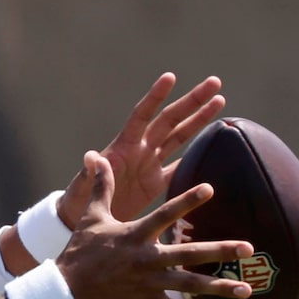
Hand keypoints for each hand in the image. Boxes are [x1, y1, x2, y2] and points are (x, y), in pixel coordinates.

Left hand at [55, 73, 227, 225]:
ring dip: (199, 120)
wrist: (83, 221)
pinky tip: (215, 146)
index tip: (170, 77)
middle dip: (191, 102)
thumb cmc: (78, 202)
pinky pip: (180, 166)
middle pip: (170, 120)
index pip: (142, 115)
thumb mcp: (82, 188)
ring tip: (220, 100)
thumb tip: (90, 156)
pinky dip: (197, 158)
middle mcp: (140, 150)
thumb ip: (89, 173)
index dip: (155, 97)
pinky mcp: (156, 183)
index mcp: (123, 147)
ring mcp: (150, 164)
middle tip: (214, 82)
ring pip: (180, 136)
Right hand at [55, 153, 253, 298]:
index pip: (165, 214)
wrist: (64, 292)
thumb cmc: (79, 252)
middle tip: (248, 247)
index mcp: (134, 235)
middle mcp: (145, 259)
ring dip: (219, 288)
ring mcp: (147, 283)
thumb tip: (97, 157)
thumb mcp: (90, 217)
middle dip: (220, 250)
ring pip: (189, 286)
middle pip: (188, 254)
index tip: (211, 188)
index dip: (187, 200)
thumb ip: (101, 187)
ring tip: (247, 290)